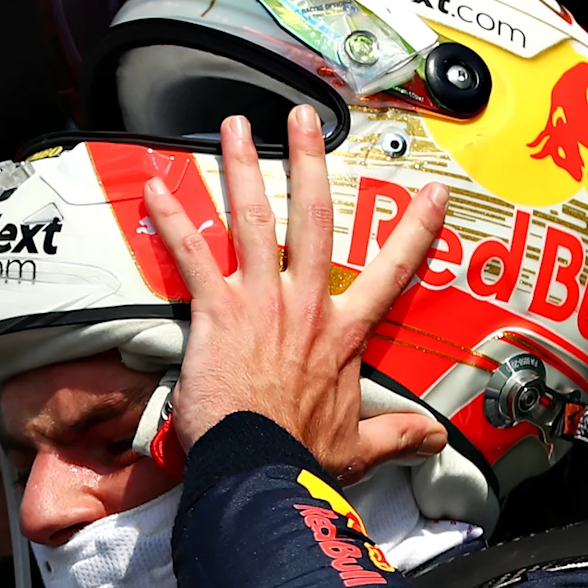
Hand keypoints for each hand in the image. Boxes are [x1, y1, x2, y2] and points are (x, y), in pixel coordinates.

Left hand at [141, 107, 451, 479]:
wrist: (260, 467)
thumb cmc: (301, 457)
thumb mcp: (358, 447)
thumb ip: (395, 435)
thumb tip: (432, 438)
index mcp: (342, 334)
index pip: (390, 274)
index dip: (414, 233)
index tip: (430, 197)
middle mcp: (304, 305)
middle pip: (313, 218)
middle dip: (309, 162)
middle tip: (305, 120)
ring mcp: (260, 302)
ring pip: (253, 219)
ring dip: (241, 168)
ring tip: (234, 127)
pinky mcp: (217, 311)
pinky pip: (192, 255)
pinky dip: (172, 221)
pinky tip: (155, 189)